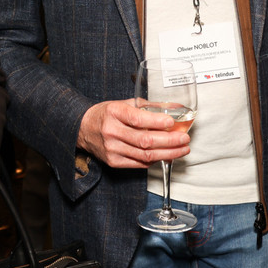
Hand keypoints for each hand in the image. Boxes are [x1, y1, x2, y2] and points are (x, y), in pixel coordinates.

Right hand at [77, 99, 191, 168]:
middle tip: (184, 139)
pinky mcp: (113, 161)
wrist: (83, 128)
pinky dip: (155, 160)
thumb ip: (148, 106)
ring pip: (145, 155)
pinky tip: (166, 155)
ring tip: (182, 149)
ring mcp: (112, 149)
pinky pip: (139, 163)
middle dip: (169, 141)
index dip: (157, 122)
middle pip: (144, 140)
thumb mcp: (123, 104)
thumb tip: (174, 108)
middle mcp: (112, 131)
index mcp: (114, 112)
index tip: (172, 123)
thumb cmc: (106, 114)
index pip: (137, 119)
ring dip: (167, 153)